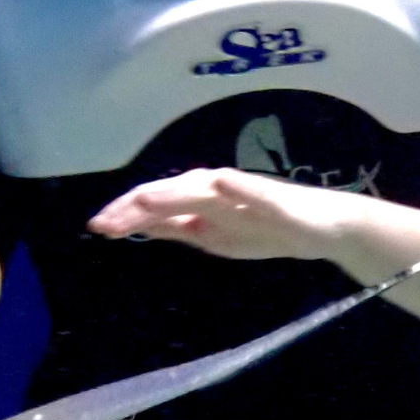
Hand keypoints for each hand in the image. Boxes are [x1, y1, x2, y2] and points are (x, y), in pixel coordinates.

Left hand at [87, 168, 365, 261]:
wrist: (322, 228)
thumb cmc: (268, 229)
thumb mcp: (213, 237)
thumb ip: (178, 228)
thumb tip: (138, 226)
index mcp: (201, 202)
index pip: (156, 204)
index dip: (125, 213)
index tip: (97, 226)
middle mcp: (217, 191)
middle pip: (170, 194)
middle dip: (136, 206)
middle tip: (103, 222)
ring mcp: (245, 193)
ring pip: (203, 189)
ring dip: (173, 192)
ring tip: (144, 199)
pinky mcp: (275, 200)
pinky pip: (254, 192)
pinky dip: (238, 187)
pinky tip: (221, 183)